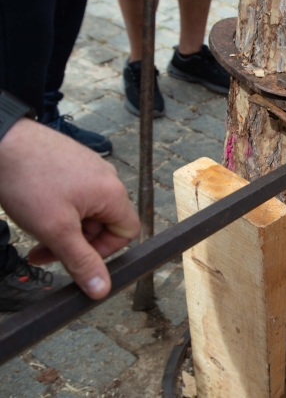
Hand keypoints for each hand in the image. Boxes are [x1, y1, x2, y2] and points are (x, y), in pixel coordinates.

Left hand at [0, 119, 139, 298]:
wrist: (0, 141)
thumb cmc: (30, 181)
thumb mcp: (56, 231)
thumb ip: (81, 262)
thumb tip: (102, 290)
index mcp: (113, 194)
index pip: (127, 233)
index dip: (104, 252)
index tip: (75, 257)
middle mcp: (107, 178)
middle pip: (103, 223)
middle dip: (75, 242)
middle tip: (44, 251)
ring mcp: (89, 167)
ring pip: (85, 210)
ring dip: (63, 227)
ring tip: (34, 231)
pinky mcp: (71, 161)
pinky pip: (74, 193)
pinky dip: (56, 208)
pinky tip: (33, 208)